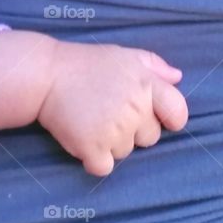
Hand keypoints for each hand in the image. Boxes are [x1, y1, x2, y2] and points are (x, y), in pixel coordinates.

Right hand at [37, 41, 187, 177]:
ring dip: (110, 143)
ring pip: (125, 152)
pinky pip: (104, 167)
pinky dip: (93, 159)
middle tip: (108, 113)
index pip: (177, 113)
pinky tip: (82, 139)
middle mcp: (135, 109)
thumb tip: (178, 78)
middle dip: (133, 130)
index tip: (154, 118)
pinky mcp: (93, 148)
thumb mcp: (123, 55)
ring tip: (90, 120)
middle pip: (150, 138)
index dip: (170, 119)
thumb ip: (154, 65)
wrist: (44, 76)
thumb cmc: (85, 64)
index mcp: (146, 85)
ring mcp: (115, 131)